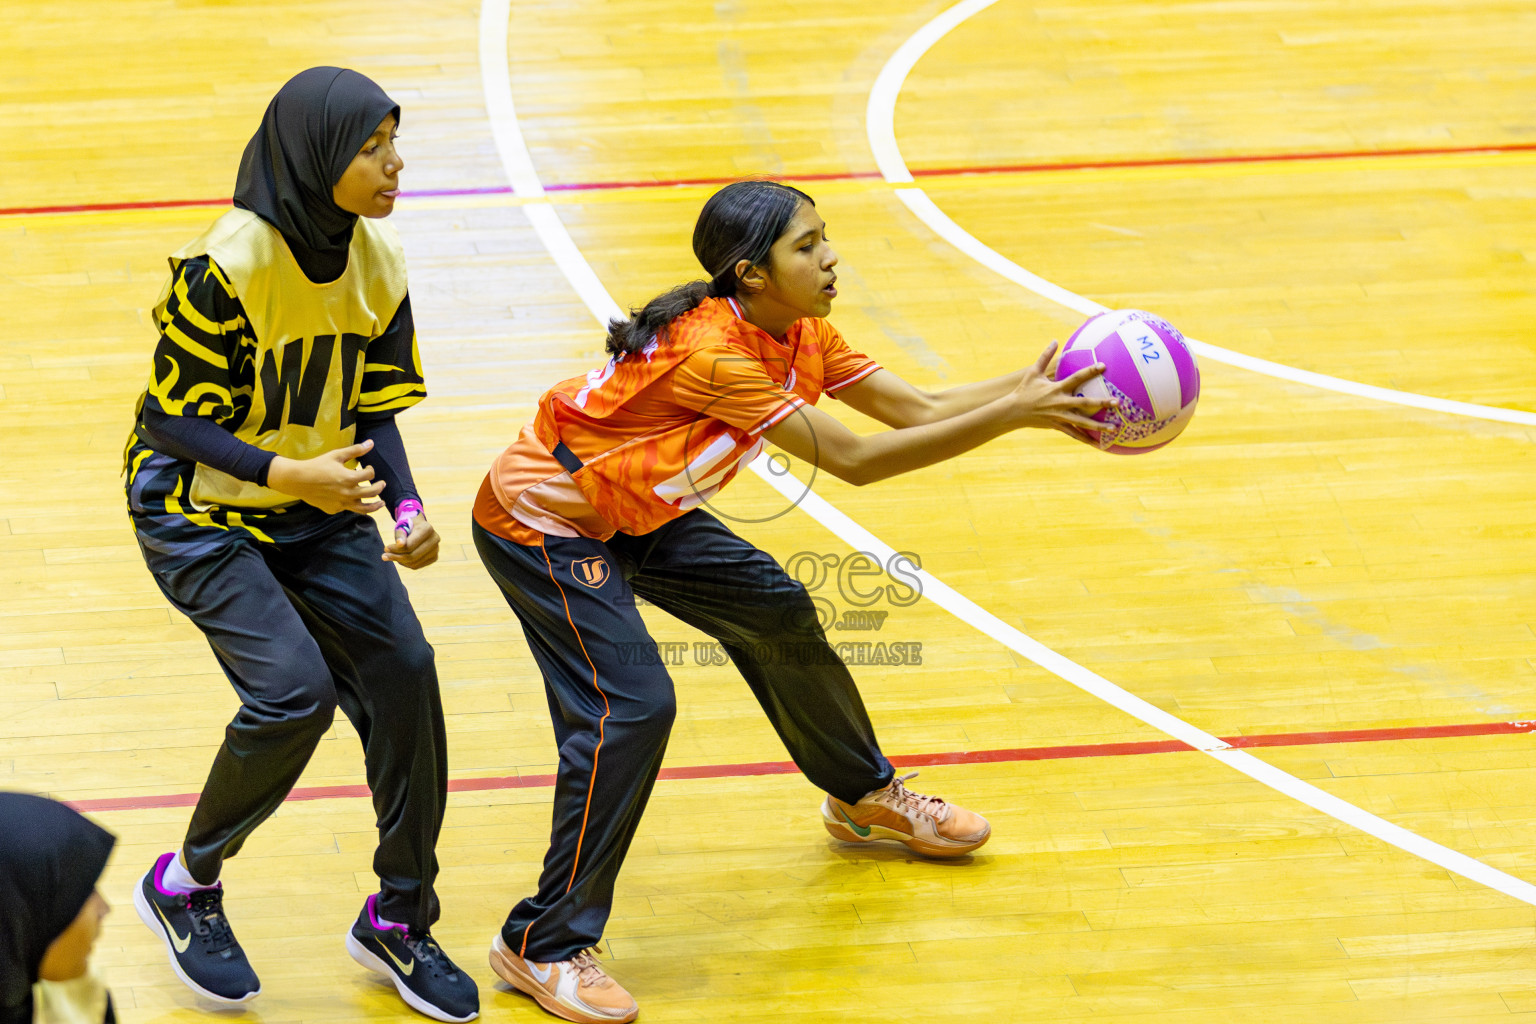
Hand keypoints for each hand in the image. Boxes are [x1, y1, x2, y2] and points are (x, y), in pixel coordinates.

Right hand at [266, 440, 385, 514]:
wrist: (298, 480)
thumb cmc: (317, 465)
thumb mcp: (336, 455)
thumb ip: (355, 450)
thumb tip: (371, 443)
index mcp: (349, 478)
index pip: (369, 475)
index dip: (371, 470)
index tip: (368, 468)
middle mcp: (348, 493)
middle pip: (372, 492)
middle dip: (380, 487)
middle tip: (382, 484)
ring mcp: (341, 504)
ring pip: (364, 509)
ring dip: (375, 505)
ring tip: (381, 503)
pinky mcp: (334, 509)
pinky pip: (348, 509)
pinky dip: (353, 505)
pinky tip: (354, 500)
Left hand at [383, 509, 438, 569]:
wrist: (418, 526)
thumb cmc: (408, 525)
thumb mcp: (402, 526)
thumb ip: (400, 534)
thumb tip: (399, 544)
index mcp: (427, 529)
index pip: (410, 545)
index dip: (396, 549)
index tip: (385, 549)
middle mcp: (435, 539)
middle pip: (413, 555)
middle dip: (396, 557)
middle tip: (384, 556)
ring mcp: (436, 549)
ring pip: (414, 563)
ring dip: (400, 561)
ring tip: (392, 556)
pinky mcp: (434, 557)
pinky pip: (417, 566)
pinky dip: (407, 564)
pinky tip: (401, 558)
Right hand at [1008, 342, 1116, 433]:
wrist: (1013, 412)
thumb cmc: (1024, 390)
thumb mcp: (1033, 372)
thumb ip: (1045, 355)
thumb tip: (1055, 340)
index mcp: (1056, 388)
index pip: (1077, 378)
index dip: (1090, 371)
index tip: (1103, 366)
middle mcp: (1060, 403)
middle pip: (1084, 403)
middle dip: (1101, 403)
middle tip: (1117, 402)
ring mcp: (1060, 416)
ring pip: (1082, 423)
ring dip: (1099, 426)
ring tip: (1114, 428)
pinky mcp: (1058, 426)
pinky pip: (1074, 434)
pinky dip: (1086, 439)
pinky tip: (1098, 444)